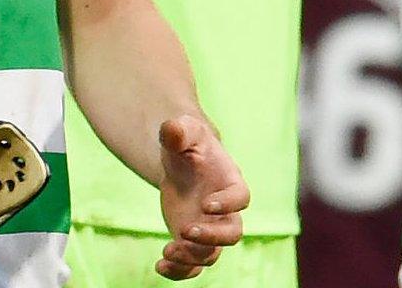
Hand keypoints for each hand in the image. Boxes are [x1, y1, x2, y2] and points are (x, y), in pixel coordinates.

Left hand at [154, 116, 248, 279]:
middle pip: (232, 234)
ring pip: (212, 254)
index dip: (229, 204)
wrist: (180, 161)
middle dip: (211, 237)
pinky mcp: (193, 241)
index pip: (241, 199)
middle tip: (185, 230)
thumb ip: (179, 131)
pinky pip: (193, 265)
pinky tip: (160, 267)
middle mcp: (226, 212)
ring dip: (192, 258)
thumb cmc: (188, 144)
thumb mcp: (182, 131)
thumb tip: (172, 130)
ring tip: (167, 252)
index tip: (207, 204)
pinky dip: (180, 271)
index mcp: (231, 183)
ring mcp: (210, 229)